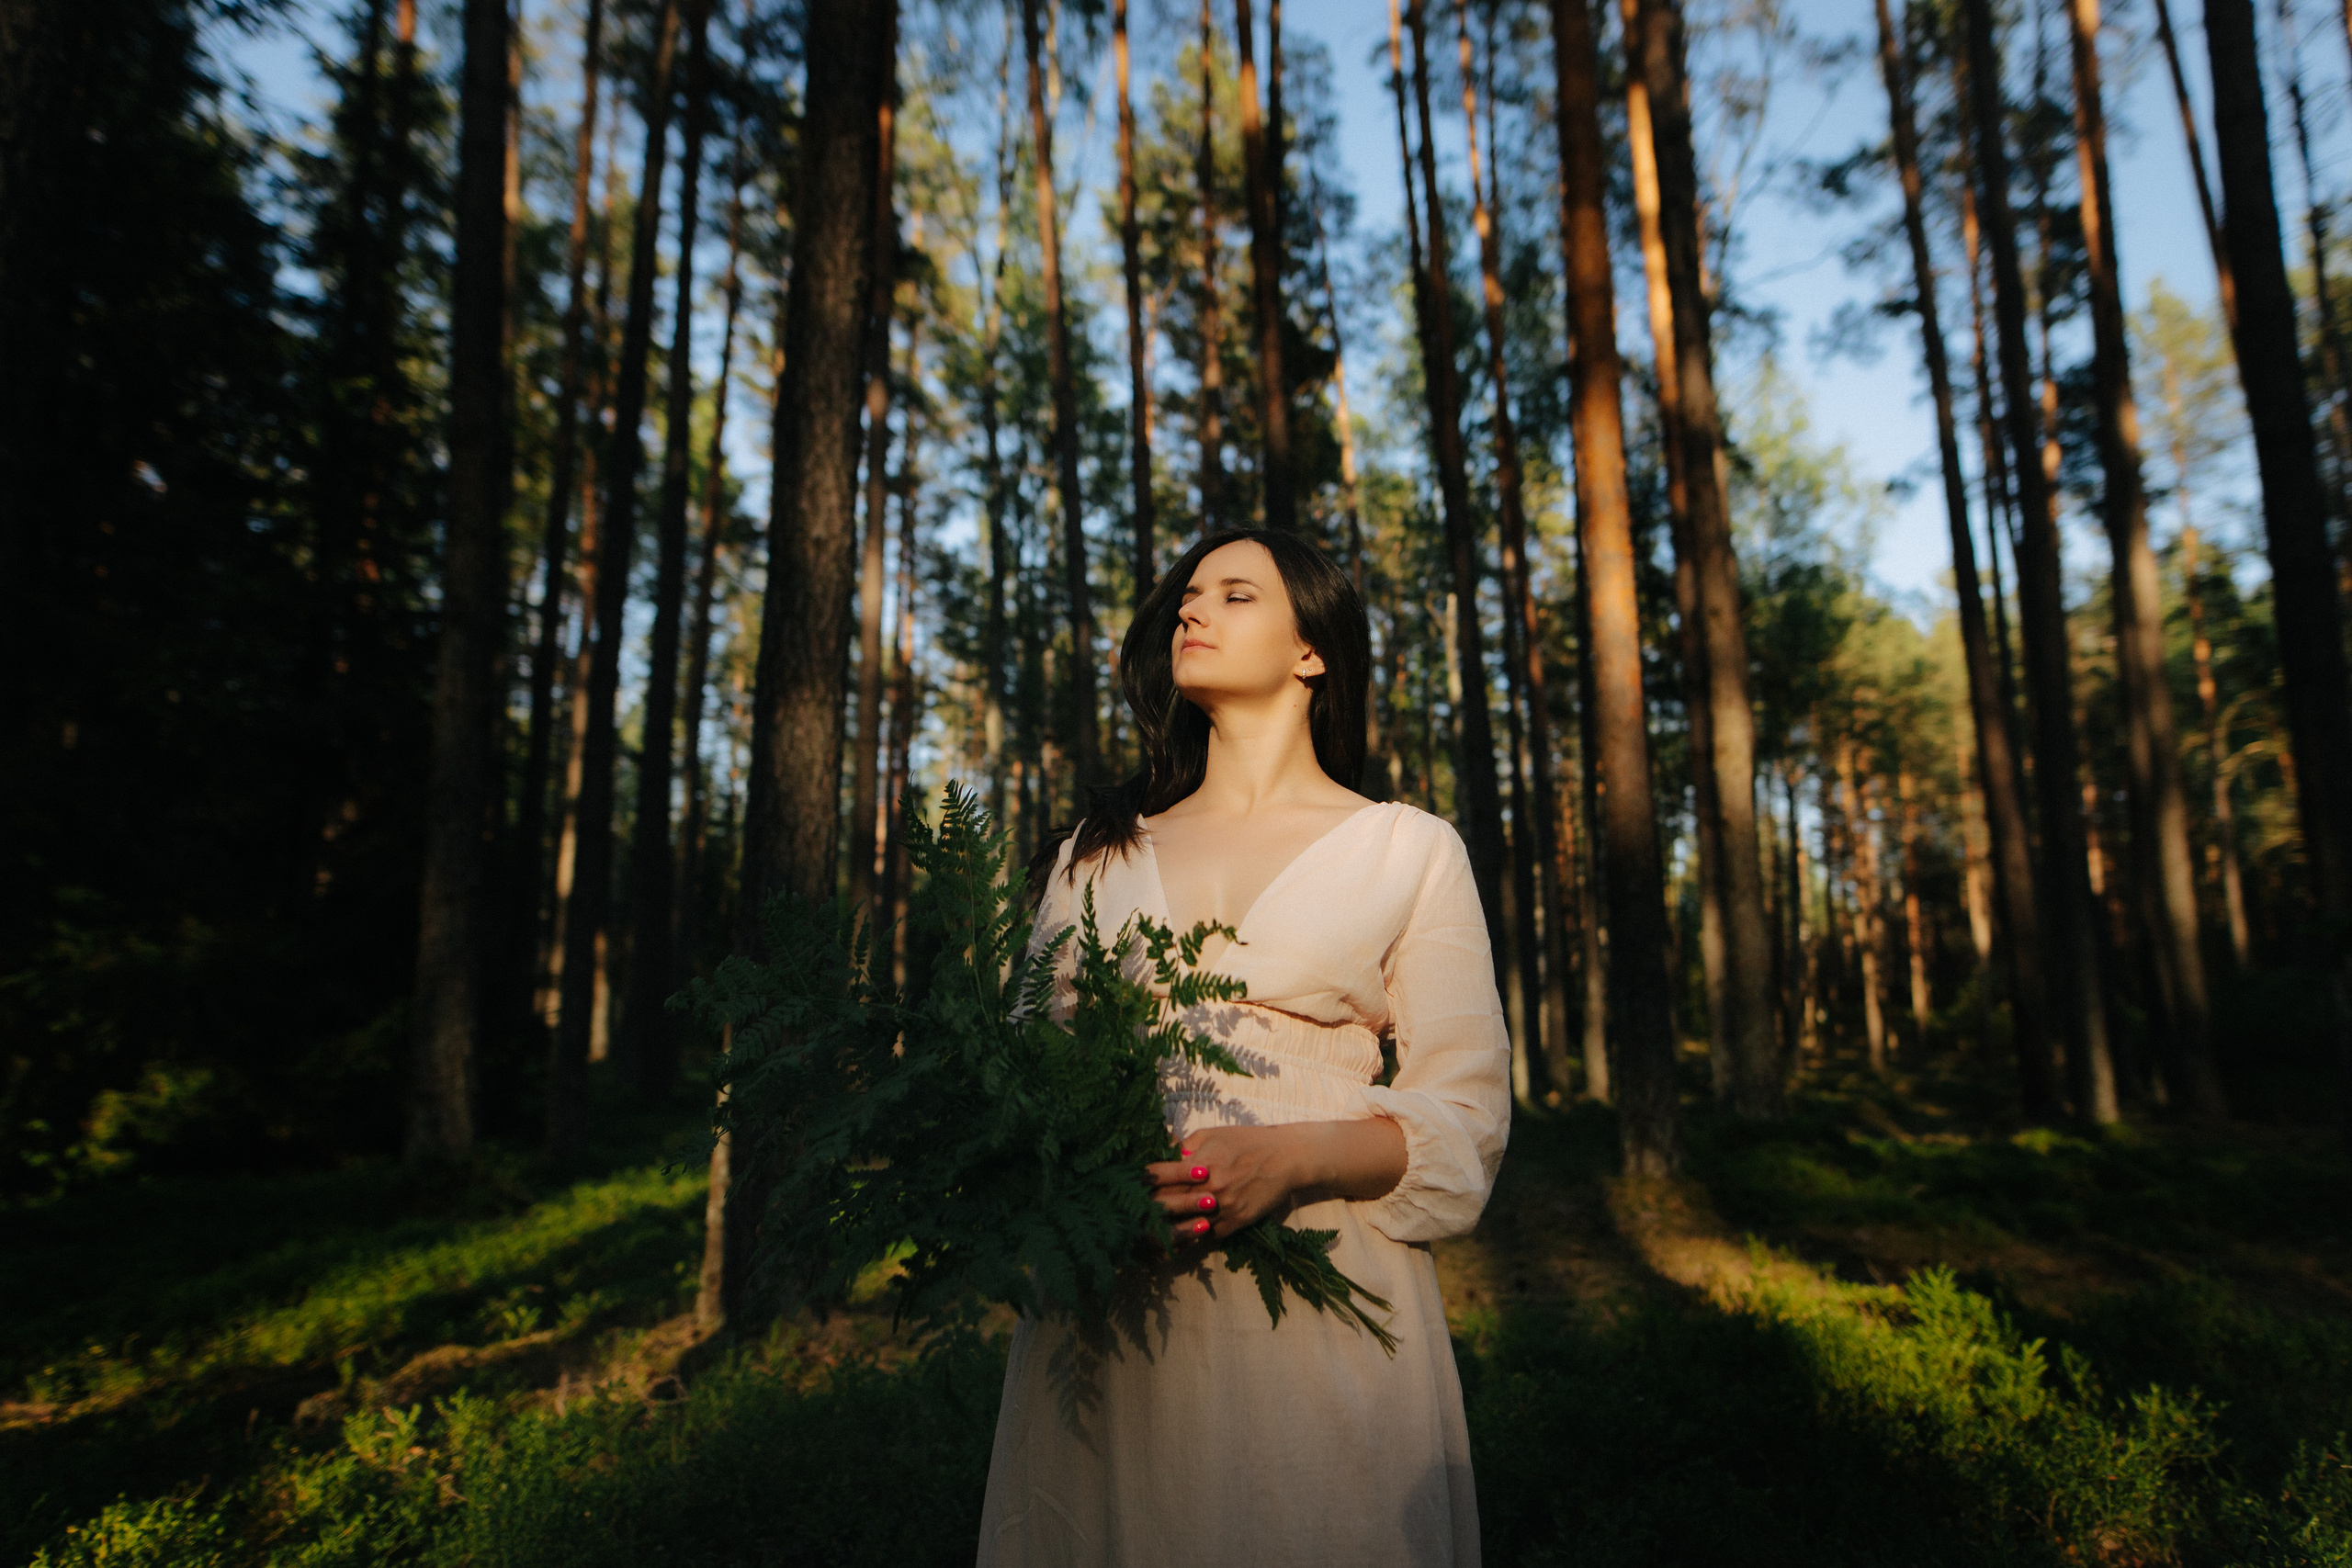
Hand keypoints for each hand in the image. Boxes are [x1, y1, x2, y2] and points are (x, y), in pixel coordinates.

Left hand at [1144, 1124, 1300, 1242]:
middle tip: (1135, 1213)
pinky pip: (1209, 1233)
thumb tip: (1163, 1154)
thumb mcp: (1212, 1134)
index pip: (1161, 1178)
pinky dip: (1198, 1232)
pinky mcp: (1237, 1223)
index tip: (1133, 1187)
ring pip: (1186, 1225)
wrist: (1287, 1158)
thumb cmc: (1247, 1141)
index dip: (1144, 1183)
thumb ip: (1185, 1145)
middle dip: (1152, 1209)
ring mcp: (1224, 1209)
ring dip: (1172, 1227)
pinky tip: (1189, 1230)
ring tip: (1153, 1231)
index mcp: (1200, 1164)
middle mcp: (1210, 1189)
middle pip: (1169, 1205)